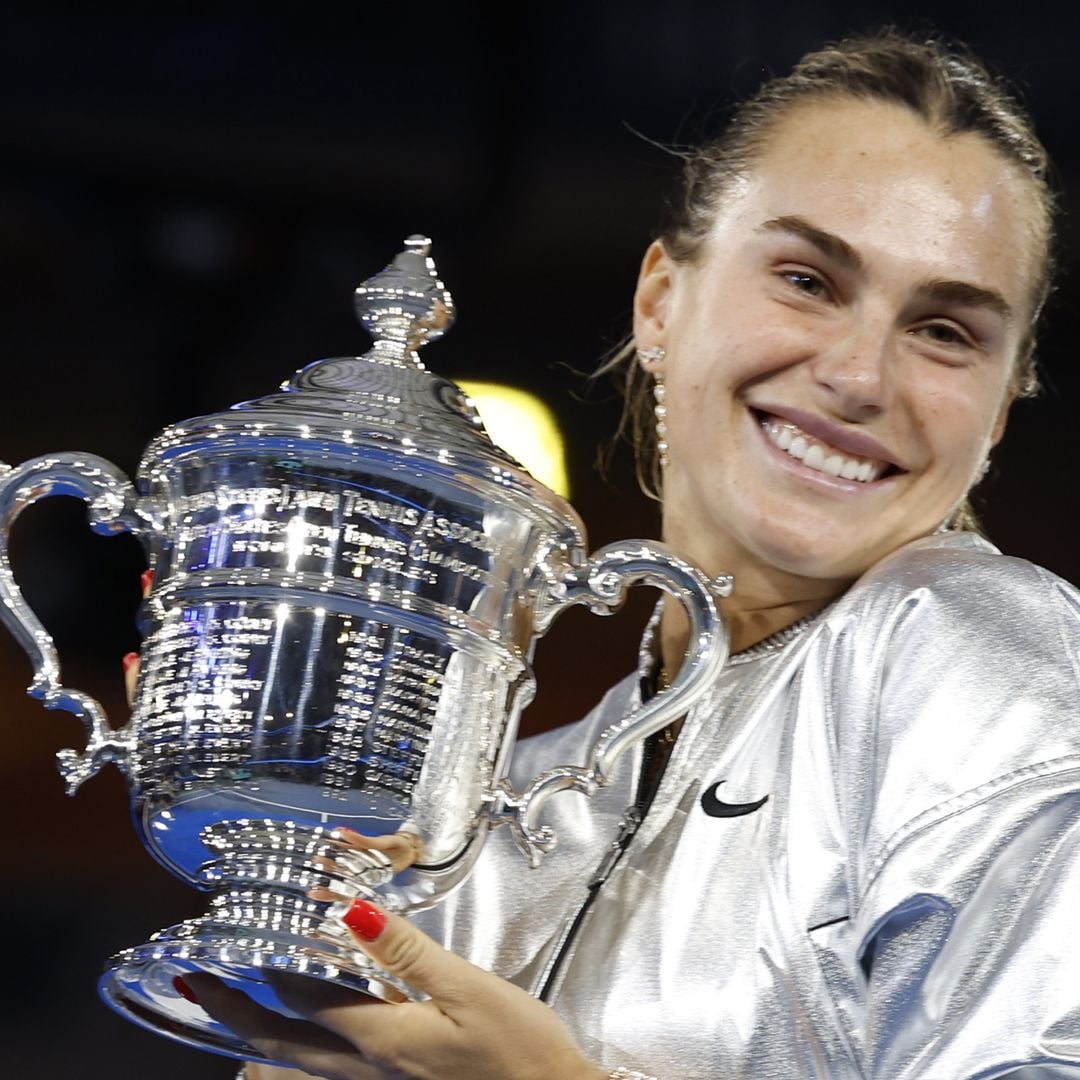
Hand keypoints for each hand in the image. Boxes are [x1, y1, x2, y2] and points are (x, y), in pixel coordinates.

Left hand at [185, 898, 606, 1079]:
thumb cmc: (518, 1049)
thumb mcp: (468, 988)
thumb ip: (406, 951)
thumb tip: (349, 912)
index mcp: (382, 1037)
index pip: (304, 997)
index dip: (268, 963)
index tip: (236, 935)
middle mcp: (366, 1070)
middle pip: (279, 1043)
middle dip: (230, 1012)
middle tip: (192, 983)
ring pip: (294, 1068)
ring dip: (252, 1040)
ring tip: (222, 1017)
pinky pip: (323, 1079)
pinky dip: (291, 1064)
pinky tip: (286, 1054)